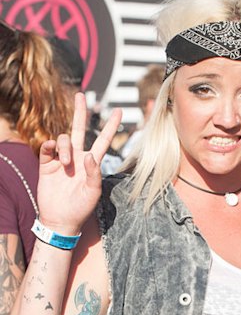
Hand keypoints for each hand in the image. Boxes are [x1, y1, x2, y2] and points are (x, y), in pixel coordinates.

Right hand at [37, 92, 122, 233]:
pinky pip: (46, 147)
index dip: (110, 126)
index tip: (119, 111)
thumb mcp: (94, 193)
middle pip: (79, 129)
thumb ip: (94, 173)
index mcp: (92, 163)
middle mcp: (77, 157)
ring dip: (65, 148)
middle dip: (80, 112)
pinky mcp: (47, 164)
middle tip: (80, 95)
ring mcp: (61, 159)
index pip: (103, 140)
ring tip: (65, 164)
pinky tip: (53, 152)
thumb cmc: (81, 208)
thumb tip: (89, 155)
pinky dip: (49, 145)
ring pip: (64, 139)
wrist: (61, 219)